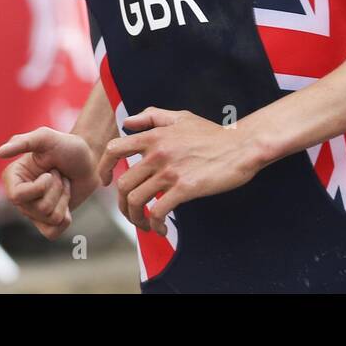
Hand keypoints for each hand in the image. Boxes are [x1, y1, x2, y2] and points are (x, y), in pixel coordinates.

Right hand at [0, 127, 98, 239]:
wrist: (88, 159)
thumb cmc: (67, 146)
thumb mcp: (45, 137)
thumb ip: (22, 142)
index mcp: (13, 178)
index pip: (17, 197)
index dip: (39, 188)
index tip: (50, 173)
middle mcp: (20, 197)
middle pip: (39, 209)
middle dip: (57, 190)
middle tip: (58, 174)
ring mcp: (33, 211)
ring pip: (50, 218)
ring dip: (64, 198)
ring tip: (63, 183)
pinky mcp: (47, 222)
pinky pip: (54, 232)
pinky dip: (66, 216)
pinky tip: (65, 200)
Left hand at [97, 108, 264, 236]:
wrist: (241, 147)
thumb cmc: (213, 134)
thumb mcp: (181, 117)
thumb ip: (153, 116)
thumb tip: (127, 122)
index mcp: (154, 136)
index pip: (114, 149)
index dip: (103, 168)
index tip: (106, 183)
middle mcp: (158, 153)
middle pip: (123, 183)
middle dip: (123, 204)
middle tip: (132, 213)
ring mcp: (170, 171)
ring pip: (136, 200)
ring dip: (136, 218)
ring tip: (146, 225)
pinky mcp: (184, 188)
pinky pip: (158, 211)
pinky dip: (155, 224)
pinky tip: (162, 229)